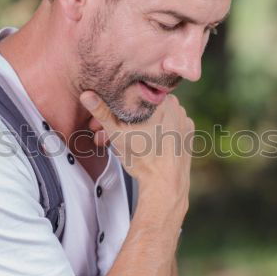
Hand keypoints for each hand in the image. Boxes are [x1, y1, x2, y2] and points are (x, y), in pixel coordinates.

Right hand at [80, 91, 192, 219]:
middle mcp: (176, 105)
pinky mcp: (189, 131)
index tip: (114, 119)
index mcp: (158, 100)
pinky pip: (173, 123)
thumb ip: (101, 112)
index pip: (136, 93)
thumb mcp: (116, 133)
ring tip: (138, 138)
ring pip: (161, 113)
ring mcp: (185, 118)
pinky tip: (154, 140)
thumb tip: (87, 95)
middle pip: (148, 104)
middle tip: (121, 132)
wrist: (165, 182)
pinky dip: (163, 128)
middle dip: (133, 115)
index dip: (122, 106)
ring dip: (149, 121)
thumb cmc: (142, 158)